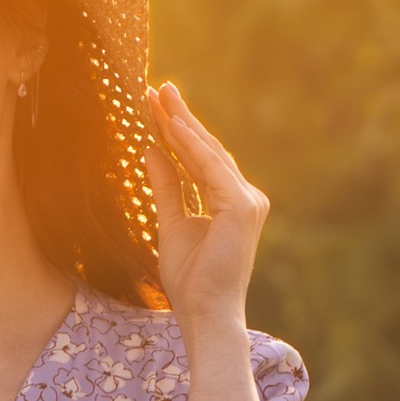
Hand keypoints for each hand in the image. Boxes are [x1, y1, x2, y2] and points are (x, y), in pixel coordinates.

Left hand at [148, 83, 267, 340]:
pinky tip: (172, 125)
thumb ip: (166, 186)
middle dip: (180, 118)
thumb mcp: (170, 223)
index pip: (200, 160)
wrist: (205, 312)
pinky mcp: (241, 206)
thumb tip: (151, 150)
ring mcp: (247, 201)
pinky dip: (190, 146)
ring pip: (208, 154)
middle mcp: (245, 197)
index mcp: (231, 203)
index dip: (177, 132)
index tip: (156, 105)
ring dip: (182, 124)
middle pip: (206, 150)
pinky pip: (210, 169)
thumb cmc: (191, 280)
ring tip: (160, 97)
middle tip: (158, 88)